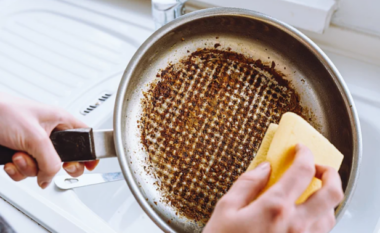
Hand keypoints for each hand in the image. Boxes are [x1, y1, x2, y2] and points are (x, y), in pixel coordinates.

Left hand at [0, 93, 98, 188]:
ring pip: (44, 168)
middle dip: (54, 167)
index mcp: (60, 121)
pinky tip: (11, 160)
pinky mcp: (20, 154)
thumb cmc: (2, 111)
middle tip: (50, 167)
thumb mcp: (35, 136)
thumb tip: (51, 177)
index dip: (89, 152)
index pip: (85, 137)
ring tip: (19, 156)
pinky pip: (27, 172)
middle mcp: (49, 134)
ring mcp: (34, 146)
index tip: (90, 165)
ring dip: (29, 168)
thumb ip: (50, 160)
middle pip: (65, 159)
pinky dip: (18, 171)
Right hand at [204, 144, 343, 232]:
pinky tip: (304, 214)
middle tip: (317, 167)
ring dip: (325, 198)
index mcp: (275, 208)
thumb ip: (247, 184)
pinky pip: (321, 232)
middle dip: (330, 173)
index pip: (302, 171)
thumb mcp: (226, 209)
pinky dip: (319, 217)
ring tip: (311, 191)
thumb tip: (264, 168)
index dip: (304, 153)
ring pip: (330, 214)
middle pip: (332, 193)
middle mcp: (296, 225)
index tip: (299, 149)